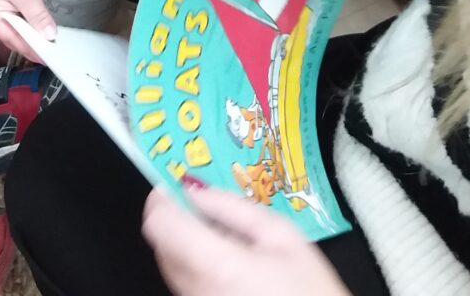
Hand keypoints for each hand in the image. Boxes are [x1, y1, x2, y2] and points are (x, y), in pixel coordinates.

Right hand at [0, 0, 56, 62]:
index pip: (14, 41)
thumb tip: (49, 37)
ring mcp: (2, 13)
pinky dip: (33, 28)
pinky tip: (44, 32)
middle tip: (52, 55)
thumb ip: (38, 18)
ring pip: (20, 32)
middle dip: (33, 46)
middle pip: (16, 39)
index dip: (31, 50)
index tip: (48, 58)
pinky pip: (23, 23)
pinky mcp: (11, 7)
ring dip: (34, 38)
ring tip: (50, 46)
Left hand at [143, 187, 349, 295]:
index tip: (175, 183)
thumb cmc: (310, 292)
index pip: (159, 225)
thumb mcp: (282, 236)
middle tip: (205, 203)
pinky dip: (195, 263)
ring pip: (170, 263)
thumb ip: (233, 208)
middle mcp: (196, 289)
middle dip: (176, 217)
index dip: (161, 199)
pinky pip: (185, 282)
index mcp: (217, 265)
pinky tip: (228, 261)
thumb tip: (194, 188)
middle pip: (161, 243)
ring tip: (224, 234)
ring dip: (185, 240)